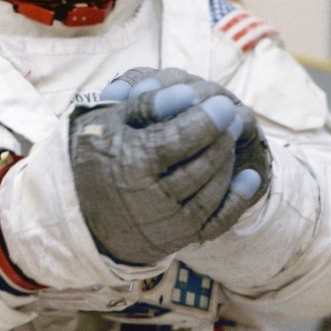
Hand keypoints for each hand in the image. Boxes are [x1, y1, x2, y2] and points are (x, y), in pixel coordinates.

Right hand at [68, 67, 270, 264]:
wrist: (82, 213)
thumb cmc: (97, 156)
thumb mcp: (109, 122)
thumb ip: (147, 105)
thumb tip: (187, 92)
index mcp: (132, 163)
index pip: (182, 138)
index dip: (207, 118)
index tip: (220, 102)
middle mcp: (152, 198)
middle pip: (204, 163)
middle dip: (222, 137)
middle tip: (229, 116)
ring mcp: (169, 222)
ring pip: (214, 188)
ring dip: (227, 160)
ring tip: (227, 139)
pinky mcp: (180, 238)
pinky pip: (219, 220)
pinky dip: (238, 198)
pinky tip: (248, 176)